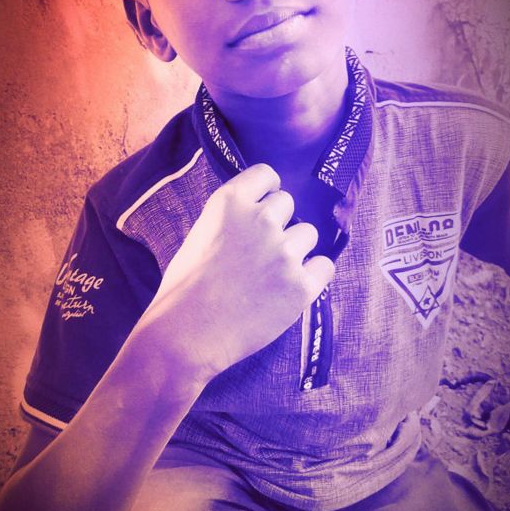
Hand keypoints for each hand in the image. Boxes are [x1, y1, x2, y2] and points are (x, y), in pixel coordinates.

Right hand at [142, 163, 333, 378]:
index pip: (267, 175)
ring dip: (296, 249)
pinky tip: (291, 288)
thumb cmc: (184, 288)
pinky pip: (325, 266)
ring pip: (309, 233)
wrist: (185, 335)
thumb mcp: (201, 234)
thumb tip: (261, 212)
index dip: (266, 193)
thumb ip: (232, 218)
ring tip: (272, 274)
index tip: (263, 208)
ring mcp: (284, 252)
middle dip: (279, 223)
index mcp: (230, 202)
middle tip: (261, 251)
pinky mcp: (301, 285)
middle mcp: (260, 220)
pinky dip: (313, 276)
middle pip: (289, 203)